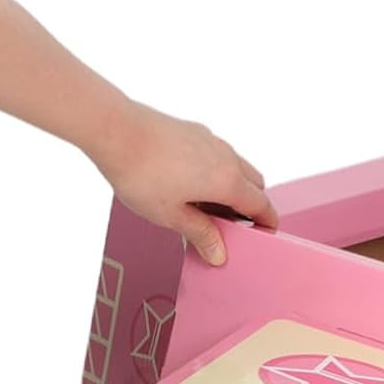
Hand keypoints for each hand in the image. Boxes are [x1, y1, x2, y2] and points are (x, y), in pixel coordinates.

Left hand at [89, 97, 278, 265]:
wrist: (116, 130)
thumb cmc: (141, 173)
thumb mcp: (171, 215)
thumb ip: (200, 234)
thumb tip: (219, 253)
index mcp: (228, 182)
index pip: (261, 205)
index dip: (267, 222)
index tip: (266, 233)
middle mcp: (227, 158)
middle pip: (255, 184)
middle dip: (251, 205)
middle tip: (232, 226)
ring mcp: (212, 141)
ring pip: (237, 167)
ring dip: (232, 187)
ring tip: (205, 207)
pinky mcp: (195, 132)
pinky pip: (217, 154)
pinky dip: (216, 171)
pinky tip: (188, 183)